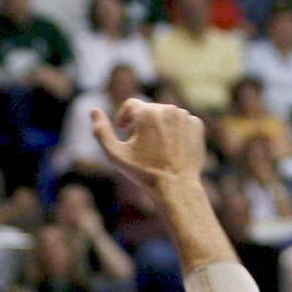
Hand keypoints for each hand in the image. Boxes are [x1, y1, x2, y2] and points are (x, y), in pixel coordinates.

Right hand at [91, 99, 205, 188]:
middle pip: (148, 110)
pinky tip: (171, 149)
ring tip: (156, 148)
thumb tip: (94, 110)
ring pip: (165, 115)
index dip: (124, 117)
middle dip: (141, 123)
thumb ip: (101, 131)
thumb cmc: (143, 172)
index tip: (123, 130)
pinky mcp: (197, 125)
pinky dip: (174, 131)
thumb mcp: (115, 154)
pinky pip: (181, 122)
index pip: (131, 105)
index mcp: (147, 112)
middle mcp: (168, 109)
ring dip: (158, 126)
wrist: (176, 186)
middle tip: (139, 145)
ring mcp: (185, 116)